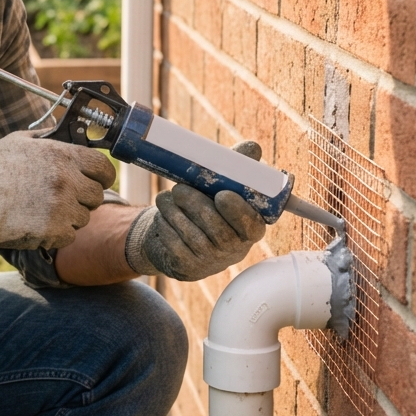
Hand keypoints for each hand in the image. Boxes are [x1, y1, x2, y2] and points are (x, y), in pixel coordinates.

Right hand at [0, 131, 115, 255]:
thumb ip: (50, 138)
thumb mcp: (20, 141)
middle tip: (62, 197)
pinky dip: (57, 233)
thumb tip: (69, 134)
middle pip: (97, 195)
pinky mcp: (53, 231)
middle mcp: (66, 181)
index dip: (102, 175)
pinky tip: (36, 222)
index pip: (104, 167)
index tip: (95, 180)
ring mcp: (61, 208)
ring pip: (84, 217)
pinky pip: (69, 235)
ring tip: (42, 209)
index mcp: (62, 155)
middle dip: (83, 197)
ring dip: (69, 216)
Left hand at [123, 140, 266, 280]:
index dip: (238, 211)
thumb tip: (253, 148)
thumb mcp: (223, 185)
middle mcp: (234, 249)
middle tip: (180, 189)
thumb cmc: (208, 206)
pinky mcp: (186, 267)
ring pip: (190, 233)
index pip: (251, 225)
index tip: (222, 195)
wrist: (181, 238)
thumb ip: (238, 167)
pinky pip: (173, 243)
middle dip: (195, 204)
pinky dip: (164, 224)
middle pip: (217, 229)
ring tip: (167, 198)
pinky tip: (163, 216)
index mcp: (251, 228)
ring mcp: (210, 262)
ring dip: (173, 210)